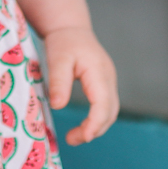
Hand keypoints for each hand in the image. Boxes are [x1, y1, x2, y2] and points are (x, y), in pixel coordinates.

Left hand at [41, 25, 118, 145]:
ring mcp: (109, 82)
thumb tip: (58, 106)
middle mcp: (109, 78)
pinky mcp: (104, 85)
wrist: (71, 29)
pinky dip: (97, 120)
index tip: (83, 137)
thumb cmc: (63, 42)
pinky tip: (82, 126)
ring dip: (96, 127)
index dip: (95, 123)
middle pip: (110, 111)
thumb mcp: (57, 59)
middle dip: (94, 130)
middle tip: (72, 140)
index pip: (103, 103)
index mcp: (99, 71)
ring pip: (110, 111)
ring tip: (74, 137)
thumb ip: (59, 82)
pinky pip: (106, 107)